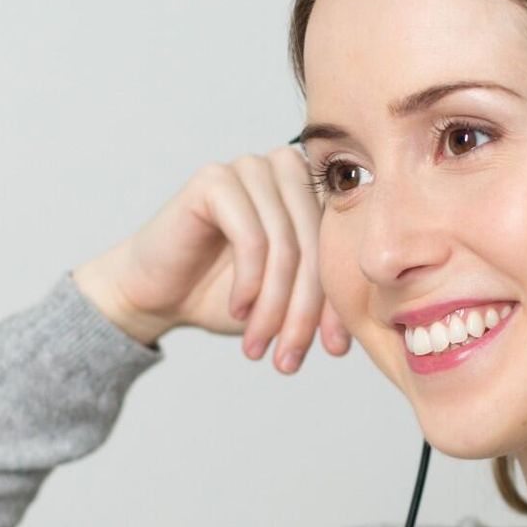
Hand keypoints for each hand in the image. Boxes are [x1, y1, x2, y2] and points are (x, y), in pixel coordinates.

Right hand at [75, 146, 352, 372]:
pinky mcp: (214, 180)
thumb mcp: (287, 301)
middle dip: (305, 311)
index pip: (341, 247)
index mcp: (311, 191)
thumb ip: (326, 297)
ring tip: (259, 344)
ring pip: (285, 246)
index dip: (340, 303)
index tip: (335, 350)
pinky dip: (248, 283)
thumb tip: (371, 321)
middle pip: (315, 246)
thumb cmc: (223, 295)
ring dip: (274, 305)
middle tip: (289, 358)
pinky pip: (251, 237)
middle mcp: (284, 169)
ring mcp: (249, 169)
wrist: (155, 294)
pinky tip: (237, 310)